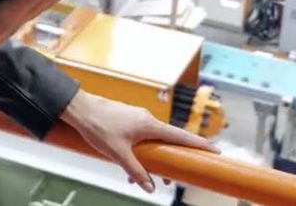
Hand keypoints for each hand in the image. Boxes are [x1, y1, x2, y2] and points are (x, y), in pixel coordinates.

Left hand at [62, 90, 219, 193]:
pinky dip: (142, 151)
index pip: (180, 136)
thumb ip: (136, 171)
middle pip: (169, 140)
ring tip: (150, 177)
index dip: (198, 144)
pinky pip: (142, 137)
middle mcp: (147, 119)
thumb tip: (151, 187)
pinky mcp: (128, 119)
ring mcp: (137, 118)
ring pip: (154, 140)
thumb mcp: (118, 154)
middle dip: (174, 159)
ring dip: (154, 158)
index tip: (215, 150)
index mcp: (149, 125)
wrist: (79, 109)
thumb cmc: (98, 127)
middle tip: (178, 176)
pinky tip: (130, 167)